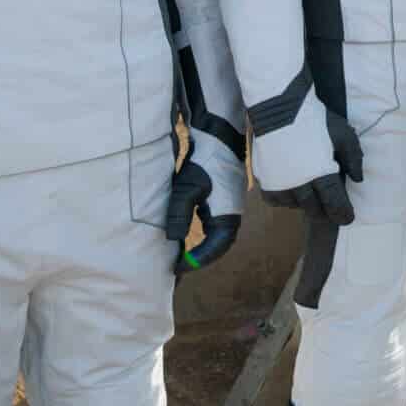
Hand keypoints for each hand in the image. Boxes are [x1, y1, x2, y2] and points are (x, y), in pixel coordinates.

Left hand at [167, 125, 247, 272]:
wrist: (220, 136)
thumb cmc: (205, 162)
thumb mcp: (187, 189)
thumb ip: (179, 216)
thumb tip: (172, 240)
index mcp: (227, 217)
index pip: (214, 249)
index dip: (196, 261)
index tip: (178, 268)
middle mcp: (232, 215)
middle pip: (219, 246)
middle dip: (201, 258)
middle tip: (180, 265)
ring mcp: (230, 207)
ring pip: (218, 236)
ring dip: (203, 247)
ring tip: (182, 254)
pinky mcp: (225, 199)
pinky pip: (216, 225)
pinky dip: (204, 234)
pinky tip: (189, 232)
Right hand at [261, 111, 363, 224]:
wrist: (278, 107)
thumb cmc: (314, 119)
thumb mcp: (342, 133)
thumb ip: (353, 158)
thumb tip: (357, 179)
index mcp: (321, 173)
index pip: (334, 204)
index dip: (342, 214)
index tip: (347, 218)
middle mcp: (299, 184)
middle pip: (314, 210)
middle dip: (325, 211)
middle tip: (331, 208)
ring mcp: (279, 183)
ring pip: (295, 206)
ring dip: (306, 204)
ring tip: (312, 195)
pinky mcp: (264, 179)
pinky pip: (276, 200)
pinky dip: (286, 199)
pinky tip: (292, 190)